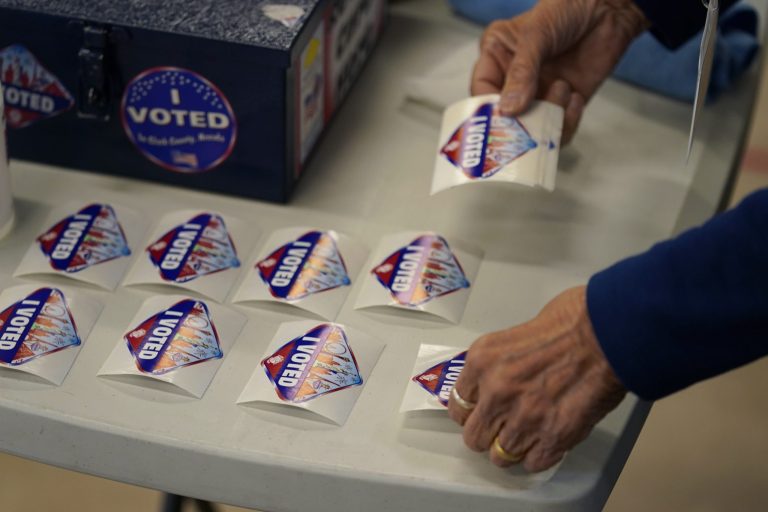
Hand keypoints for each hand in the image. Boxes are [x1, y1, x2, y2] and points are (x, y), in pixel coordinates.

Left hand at [447, 286, 625, 471]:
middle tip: (502, 427)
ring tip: (527, 437)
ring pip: (501, 456)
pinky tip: (546, 443)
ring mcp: (524, 418)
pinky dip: (539, 456)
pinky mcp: (553, 436)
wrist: (607, 333)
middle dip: (488, 434)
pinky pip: (534, 462)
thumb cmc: (572, 321)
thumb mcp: (514, 333)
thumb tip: (499, 377)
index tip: (478, 413)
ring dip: (513, 448)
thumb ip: (500, 363)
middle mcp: (496, 392)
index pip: (458, 404)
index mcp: (482, 362)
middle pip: (474, 437)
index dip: (471, 412)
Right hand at [472, 0, 648, 143]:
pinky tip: (575, 97)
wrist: (609, 9)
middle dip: (515, 123)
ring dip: (547, 118)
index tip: (498, 118)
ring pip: (531, 128)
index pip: (481, 90)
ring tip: (563, 88)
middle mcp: (513, 80)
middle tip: (525, 129)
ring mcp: (538, 94)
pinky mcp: (563, 105)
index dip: (486, 108)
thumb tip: (508, 108)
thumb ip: (521, 71)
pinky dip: (566, 121)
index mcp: (497, 57)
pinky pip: (557, 129)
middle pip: (504, 116)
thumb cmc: (567, 8)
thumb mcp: (537, 35)